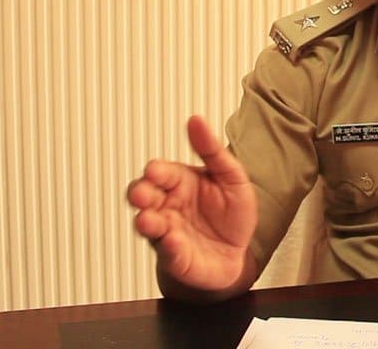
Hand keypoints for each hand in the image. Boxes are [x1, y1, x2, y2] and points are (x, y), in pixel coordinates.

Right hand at [126, 115, 257, 292]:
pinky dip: (169, 247)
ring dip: (146, 221)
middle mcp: (167, 205)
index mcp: (179, 182)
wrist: (238, 253)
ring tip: (149, 220)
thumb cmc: (230, 214)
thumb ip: (212, 150)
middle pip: (143, 196)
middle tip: (142, 194)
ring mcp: (168, 232)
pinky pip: (167, 252)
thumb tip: (196, 120)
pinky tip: (174, 240)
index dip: (155, 171)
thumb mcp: (231, 176)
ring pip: (147, 224)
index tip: (155, 170)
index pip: (160, 172)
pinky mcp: (174, 257)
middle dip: (139, 194)